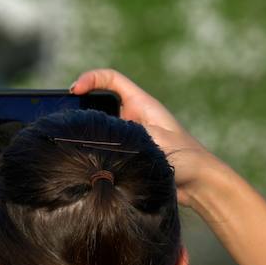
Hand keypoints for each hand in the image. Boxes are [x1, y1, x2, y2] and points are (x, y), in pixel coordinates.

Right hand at [70, 68, 231, 208]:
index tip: (75, 89)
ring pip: (101, 130)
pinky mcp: (129, 156)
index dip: (91, 79)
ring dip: (88, 134)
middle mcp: (134, 118)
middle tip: (65, 119)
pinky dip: (94, 153)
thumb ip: (128, 136)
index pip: (112, 80)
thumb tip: (98, 137)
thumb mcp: (155, 141)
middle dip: (82, 110)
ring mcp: (130, 137)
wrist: (200, 186)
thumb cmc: (187, 159)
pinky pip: (106, 149)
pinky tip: (85, 163)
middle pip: (100, 105)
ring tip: (72, 142)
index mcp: (142, 105)